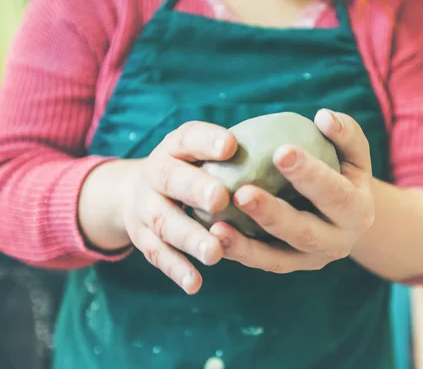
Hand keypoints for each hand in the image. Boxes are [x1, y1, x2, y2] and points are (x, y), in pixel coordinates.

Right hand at [122, 122, 236, 292]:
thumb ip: (233, 151)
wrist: (133, 192)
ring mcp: (145, 207)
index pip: (188, 138)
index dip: (206, 142)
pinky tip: (195, 284)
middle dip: (195, 189)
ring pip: (164, 222)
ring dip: (189, 237)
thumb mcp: (199, 151)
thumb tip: (289, 151)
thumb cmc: (189, 169)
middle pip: (170, 179)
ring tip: (214, 252)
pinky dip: (176, 269)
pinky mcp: (143, 237)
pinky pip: (158, 254)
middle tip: (220, 198)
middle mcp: (155, 174)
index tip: (231, 145)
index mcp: (175, 147)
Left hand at [210, 109, 375, 273]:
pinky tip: (214, 234)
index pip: (334, 193)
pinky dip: (239, 252)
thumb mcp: (353, 152)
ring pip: (279, 258)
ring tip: (216, 226)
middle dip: (273, 214)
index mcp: (358, 211)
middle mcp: (339, 242)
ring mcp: (313, 260)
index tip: (280, 151)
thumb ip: (344, 132)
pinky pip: (262, 263)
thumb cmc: (343, 170)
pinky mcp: (291, 266)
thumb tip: (323, 117)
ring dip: (246, 245)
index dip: (309, 174)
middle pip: (304, 232)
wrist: (346, 215)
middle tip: (242, 193)